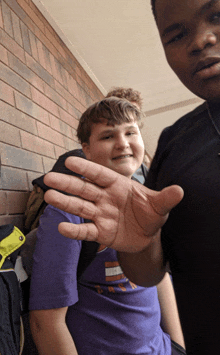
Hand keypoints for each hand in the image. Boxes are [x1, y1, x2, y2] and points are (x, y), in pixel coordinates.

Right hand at [44, 157, 182, 252]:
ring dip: (65, 203)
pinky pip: (85, 231)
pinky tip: (61, 228)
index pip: (99, 175)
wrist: (148, 235)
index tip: (69, 161)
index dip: (85, 168)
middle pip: (84, 189)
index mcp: (118, 186)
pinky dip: (75, 230)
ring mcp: (101, 215)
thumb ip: (166, 198)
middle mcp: (105, 198)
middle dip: (67, 184)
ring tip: (49, 198)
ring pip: (80, 207)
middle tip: (48, 179)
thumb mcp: (160, 206)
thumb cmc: (151, 214)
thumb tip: (180, 190)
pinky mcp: (100, 232)